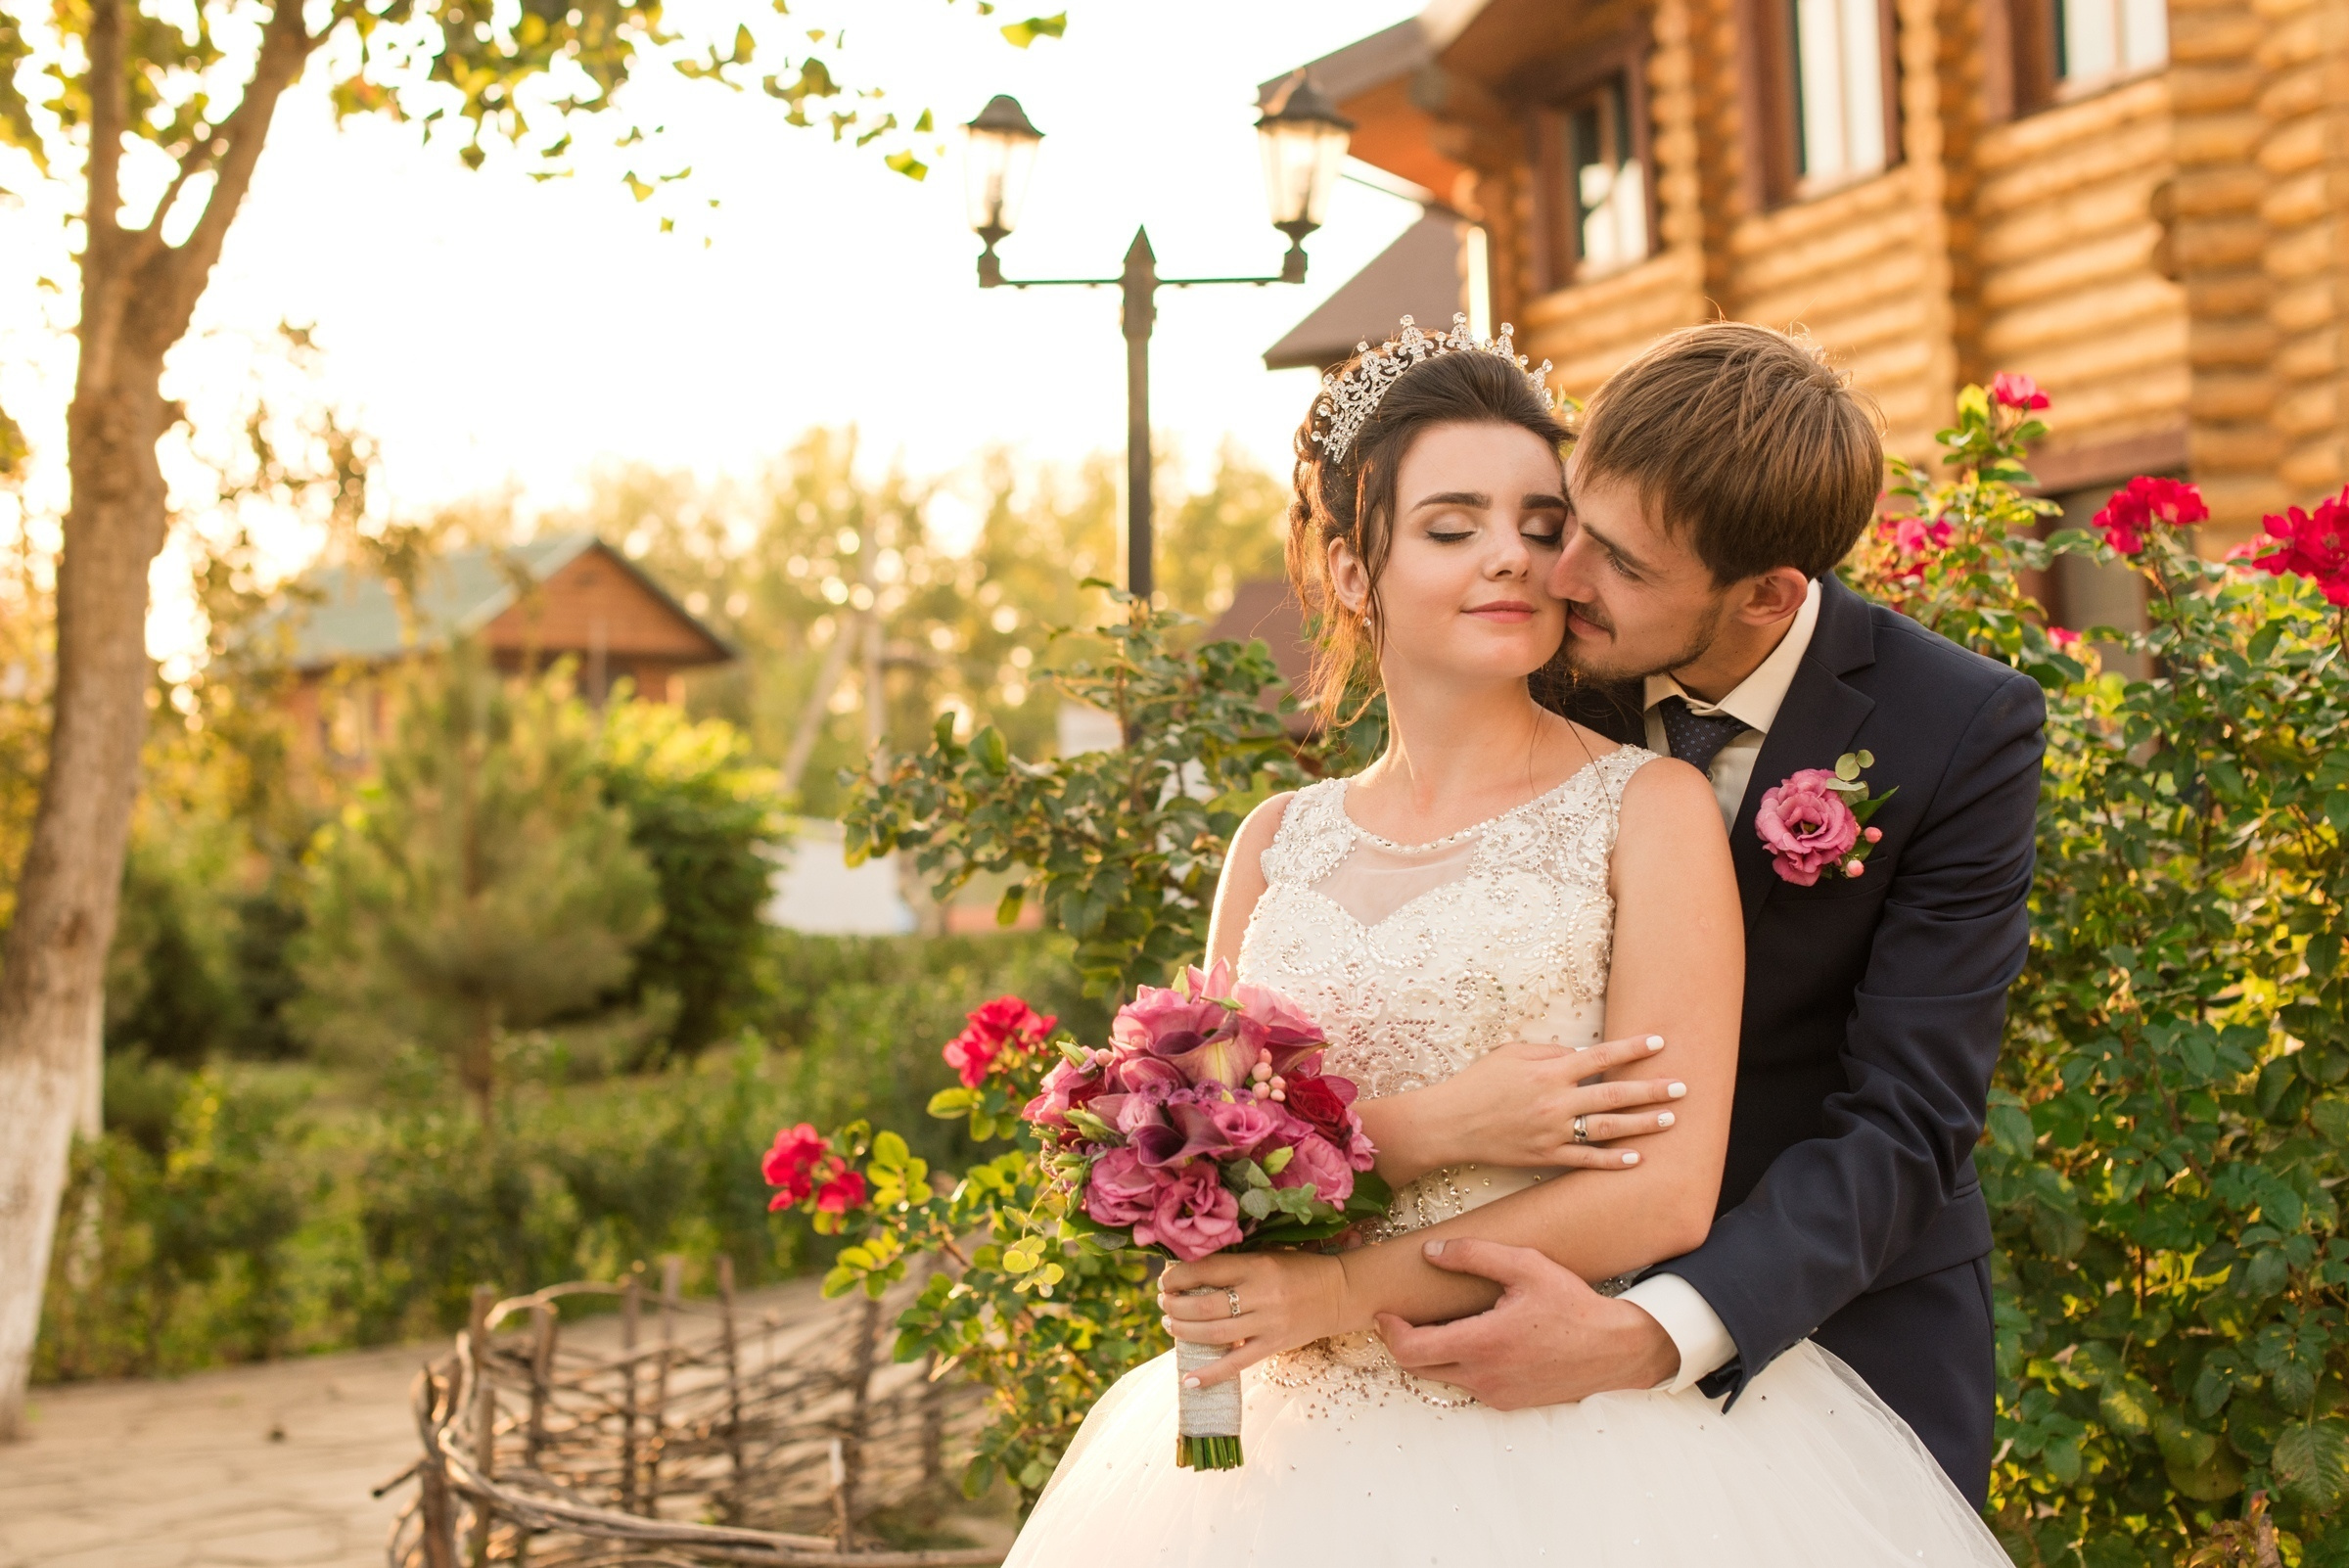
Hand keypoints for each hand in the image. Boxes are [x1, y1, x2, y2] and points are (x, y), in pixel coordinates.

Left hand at [1159, 1250, 1350, 1388]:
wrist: (1342, 1292)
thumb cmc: (1301, 1269)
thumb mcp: (1268, 1256)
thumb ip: (1235, 1265)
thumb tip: (1191, 1273)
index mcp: (1256, 1266)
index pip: (1206, 1271)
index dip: (1178, 1277)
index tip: (1165, 1281)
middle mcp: (1260, 1295)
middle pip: (1204, 1306)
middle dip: (1175, 1306)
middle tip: (1163, 1303)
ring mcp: (1268, 1324)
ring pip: (1214, 1334)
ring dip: (1183, 1331)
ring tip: (1169, 1325)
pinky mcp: (1274, 1346)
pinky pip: (1237, 1364)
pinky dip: (1210, 1374)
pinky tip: (1188, 1380)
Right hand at [1369, 1034, 1687, 1182]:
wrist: (1451, 1123)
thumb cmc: (1478, 1082)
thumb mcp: (1511, 1053)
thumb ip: (1549, 1052)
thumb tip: (1581, 1053)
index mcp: (1549, 1071)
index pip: (1601, 1056)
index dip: (1633, 1049)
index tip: (1660, 1043)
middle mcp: (1556, 1101)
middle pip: (1615, 1094)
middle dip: (1652, 1090)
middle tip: (1682, 1087)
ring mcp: (1553, 1132)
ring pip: (1608, 1128)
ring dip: (1642, 1124)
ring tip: (1670, 1120)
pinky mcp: (1546, 1157)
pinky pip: (1586, 1160)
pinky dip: (1613, 1160)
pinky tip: (1637, 1157)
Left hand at [1373, 1237, 1680, 1408]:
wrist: (1615, 1350)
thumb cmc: (1572, 1305)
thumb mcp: (1526, 1266)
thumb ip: (1474, 1255)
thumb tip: (1430, 1250)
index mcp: (1481, 1343)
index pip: (1411, 1350)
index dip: (1389, 1332)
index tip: (1385, 1312)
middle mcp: (1483, 1376)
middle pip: (1418, 1368)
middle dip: (1403, 1342)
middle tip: (1403, 1317)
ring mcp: (1495, 1394)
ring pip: (1443, 1377)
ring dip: (1432, 1354)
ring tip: (1441, 1323)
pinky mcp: (1509, 1403)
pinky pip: (1469, 1385)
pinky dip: (1459, 1365)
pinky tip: (1474, 1340)